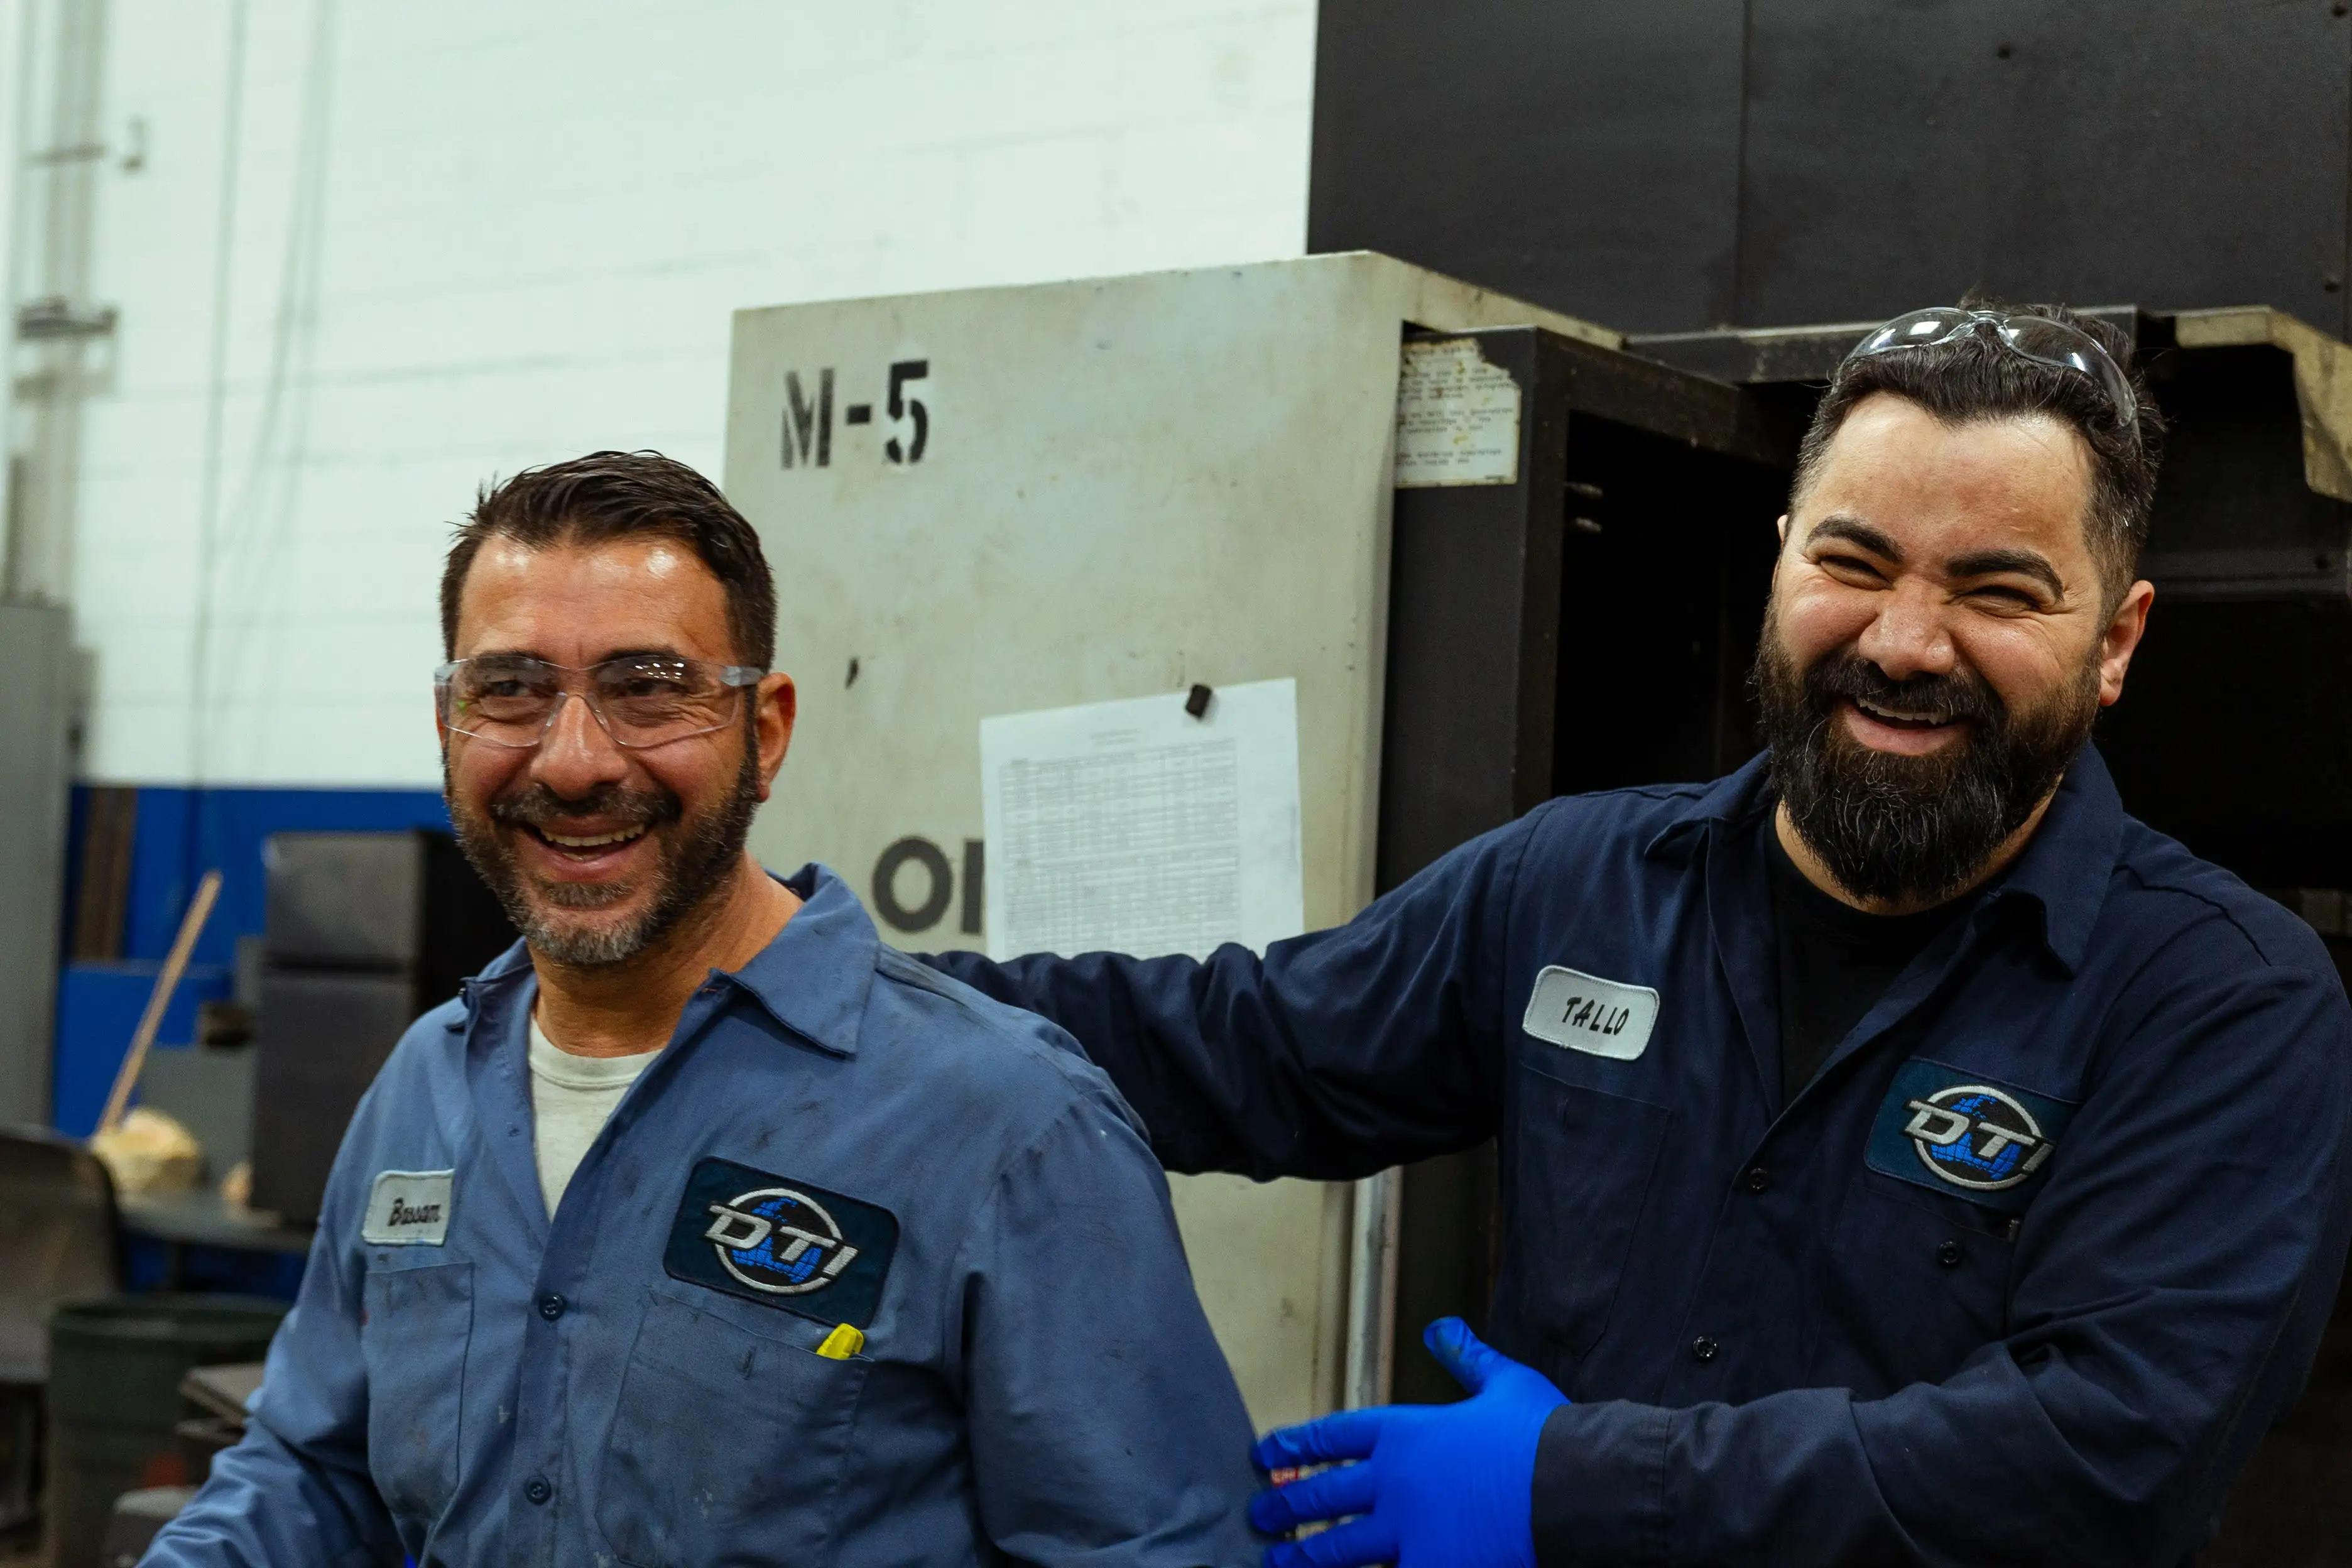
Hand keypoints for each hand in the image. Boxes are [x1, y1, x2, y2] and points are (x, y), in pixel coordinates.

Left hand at [1249, 1317, 1567, 1567]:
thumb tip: (1441, 1328)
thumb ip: (1466, 1357)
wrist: (1572, 1491)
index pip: (1335, 1436)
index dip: (1296, 1442)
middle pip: (1324, 1496)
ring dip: (1305, 1557)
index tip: (1266, 1450)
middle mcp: (1395, 1483)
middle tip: (1260, 1514)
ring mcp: (1408, 1535)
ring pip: (1340, 1550)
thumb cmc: (1540, 1436)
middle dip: (1287, 1506)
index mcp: (1406, 1433)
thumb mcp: (1503, 1383)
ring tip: (1278, 1562)